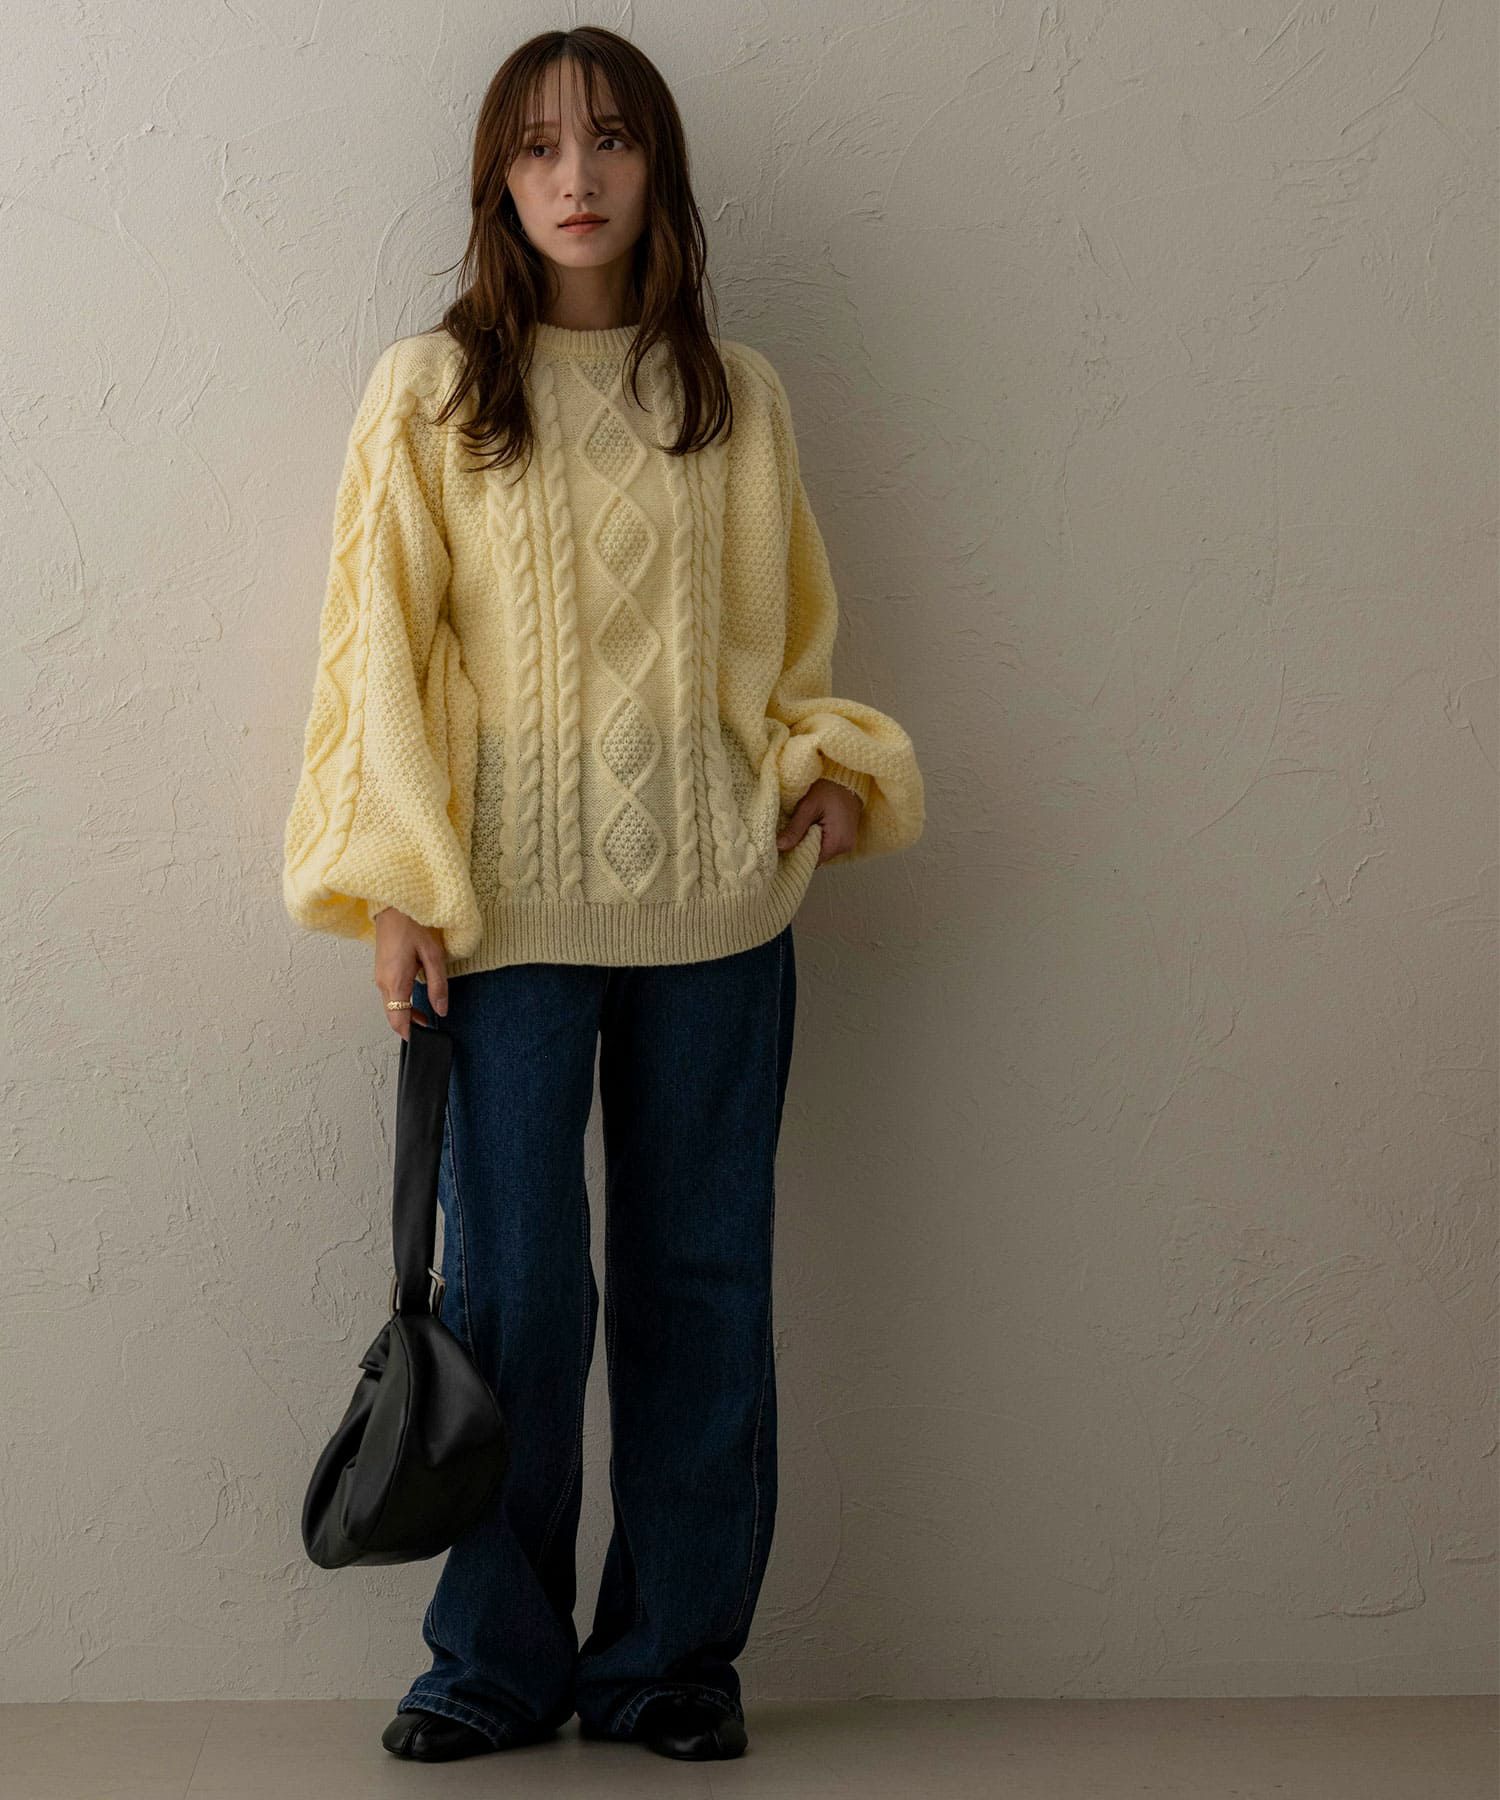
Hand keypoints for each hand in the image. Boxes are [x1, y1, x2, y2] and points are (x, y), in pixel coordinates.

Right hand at [373, 907, 448, 1037]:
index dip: (409, 1033)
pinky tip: (415, 996)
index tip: (423, 1039)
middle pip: (393, 1014)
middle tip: (429, 1027)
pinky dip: (401, 1000)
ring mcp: (379, 976)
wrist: (394, 904)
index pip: (398, 1019)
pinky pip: (390, 993)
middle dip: (410, 1024)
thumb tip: (441, 1010)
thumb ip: (438, 985)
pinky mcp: (381, 970)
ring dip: (406, 1012)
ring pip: (391, 1004)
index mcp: (395, 981)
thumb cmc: (413, 925)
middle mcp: (383, 982)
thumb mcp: (433, 955)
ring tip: (426, 1014)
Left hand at [776, 777, 862, 864]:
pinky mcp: (845, 838)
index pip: (811, 860)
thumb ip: (794, 829)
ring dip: (808, 843)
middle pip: (816, 857)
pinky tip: (808, 829)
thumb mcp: (808, 807)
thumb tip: (779, 847)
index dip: (795, 856)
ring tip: (798, 831)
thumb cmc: (830, 789)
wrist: (849, 778)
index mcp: (837, 842)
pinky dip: (816, 839)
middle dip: (800, 849)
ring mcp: (846, 843)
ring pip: (820, 851)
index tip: (781, 850)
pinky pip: (826, 844)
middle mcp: (844, 847)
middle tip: (786, 838)